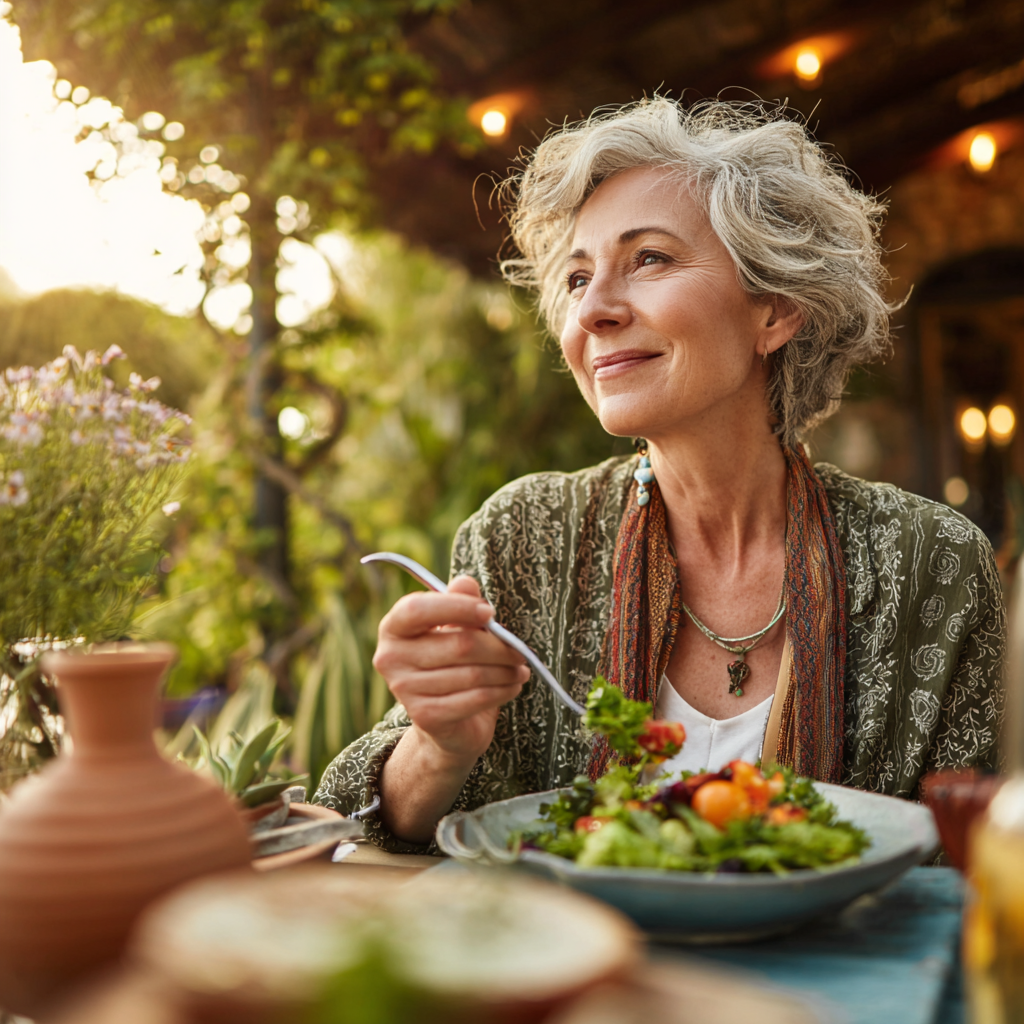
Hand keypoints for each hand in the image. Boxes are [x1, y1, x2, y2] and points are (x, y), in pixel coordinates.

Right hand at [374, 575, 528, 767]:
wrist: (445, 718)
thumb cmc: (451, 660)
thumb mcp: (455, 625)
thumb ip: (460, 601)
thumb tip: (465, 583)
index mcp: (393, 627)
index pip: (417, 610)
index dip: (457, 607)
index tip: (490, 612)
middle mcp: (390, 658)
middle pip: (459, 644)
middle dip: (499, 647)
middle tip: (520, 650)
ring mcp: (404, 690)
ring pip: (472, 674)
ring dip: (505, 671)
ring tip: (520, 668)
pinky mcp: (425, 717)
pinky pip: (475, 698)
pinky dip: (502, 691)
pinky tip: (512, 686)